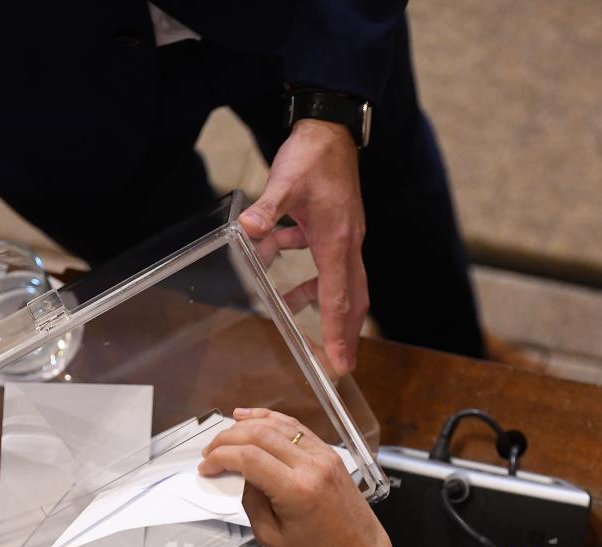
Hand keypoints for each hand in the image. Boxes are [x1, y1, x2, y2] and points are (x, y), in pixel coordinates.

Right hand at [200, 409, 393, 546]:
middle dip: (228, 439)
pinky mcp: (330, 455)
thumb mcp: (271, 537)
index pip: (248, 458)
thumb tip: (237, 476)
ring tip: (225, 433)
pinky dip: (272, 420)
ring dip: (247, 425)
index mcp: (297, 491)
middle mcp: (312, 467)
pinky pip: (296, 429)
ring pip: (278, 425)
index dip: (220, 458)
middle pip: (260, 435)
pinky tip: (254, 420)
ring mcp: (324, 457)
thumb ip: (250, 501)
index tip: (206, 467)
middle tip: (210, 452)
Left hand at [239, 119, 367, 375]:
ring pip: (339, 281)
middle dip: (345, 332)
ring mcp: (344, 235)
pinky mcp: (335, 226)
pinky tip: (275, 259)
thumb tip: (250, 230)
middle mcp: (347, 243)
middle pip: (351, 298)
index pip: (338, 297)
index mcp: (336, 240)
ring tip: (295, 317)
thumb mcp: (284, 183)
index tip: (340, 362)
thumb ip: (267, 210)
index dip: (338, 333)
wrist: (329, 128)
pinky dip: (304, 269)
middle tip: (339, 364)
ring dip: (321, 302)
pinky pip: (323, 260)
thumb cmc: (313, 155)